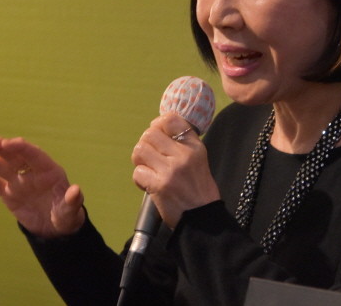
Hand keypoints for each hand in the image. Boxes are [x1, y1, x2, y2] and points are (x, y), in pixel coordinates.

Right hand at [0, 137, 84, 237]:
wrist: (55, 228)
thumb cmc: (66, 215)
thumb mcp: (70, 211)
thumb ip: (72, 201)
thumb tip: (76, 191)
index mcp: (48, 170)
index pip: (33, 154)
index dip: (21, 147)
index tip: (7, 143)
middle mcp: (30, 171)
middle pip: (13, 155)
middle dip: (1, 148)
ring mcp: (17, 180)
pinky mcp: (7, 192)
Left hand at [131, 112, 219, 228]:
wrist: (203, 220)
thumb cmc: (199, 191)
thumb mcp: (199, 161)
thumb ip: (181, 145)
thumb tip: (158, 132)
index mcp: (195, 146)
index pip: (171, 119)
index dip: (158, 124)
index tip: (157, 135)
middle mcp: (183, 155)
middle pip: (150, 133)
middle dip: (145, 145)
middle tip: (150, 157)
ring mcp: (171, 170)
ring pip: (140, 150)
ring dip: (139, 161)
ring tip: (148, 170)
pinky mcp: (159, 186)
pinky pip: (138, 172)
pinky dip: (139, 179)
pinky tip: (149, 186)